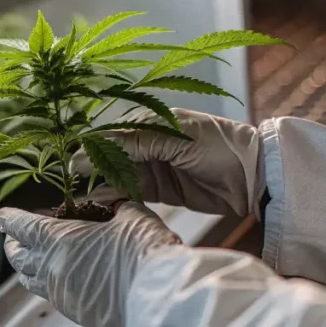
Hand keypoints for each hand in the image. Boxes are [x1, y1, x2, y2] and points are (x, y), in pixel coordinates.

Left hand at [0, 202, 180, 326]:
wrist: (158, 297)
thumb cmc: (143, 252)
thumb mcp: (131, 215)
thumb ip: (116, 207)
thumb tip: (115, 206)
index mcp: (59, 240)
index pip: (21, 227)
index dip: (9, 219)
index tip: (2, 216)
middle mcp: (53, 270)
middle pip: (18, 258)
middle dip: (12, 245)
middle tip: (12, 238)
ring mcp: (64, 297)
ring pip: (32, 283)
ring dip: (28, 269)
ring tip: (31, 262)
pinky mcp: (79, 316)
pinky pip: (58, 299)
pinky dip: (55, 287)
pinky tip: (66, 282)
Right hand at [71, 108, 264, 216]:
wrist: (255, 177)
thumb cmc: (219, 147)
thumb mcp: (174, 138)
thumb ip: (132, 143)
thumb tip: (89, 151)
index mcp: (149, 120)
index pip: (108, 135)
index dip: (87, 151)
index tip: (70, 169)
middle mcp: (146, 141)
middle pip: (107, 157)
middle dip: (90, 172)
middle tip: (71, 190)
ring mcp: (152, 166)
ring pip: (115, 176)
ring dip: (99, 188)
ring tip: (81, 202)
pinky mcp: (159, 189)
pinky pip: (130, 193)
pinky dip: (116, 199)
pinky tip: (101, 206)